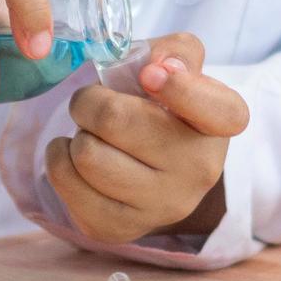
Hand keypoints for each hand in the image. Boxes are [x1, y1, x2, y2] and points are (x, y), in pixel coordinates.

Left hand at [43, 33, 248, 243]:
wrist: (154, 171)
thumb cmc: (162, 107)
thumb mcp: (177, 67)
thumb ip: (175, 51)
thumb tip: (158, 65)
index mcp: (221, 124)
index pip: (219, 110)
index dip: (181, 89)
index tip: (150, 75)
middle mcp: (200, 171)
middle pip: (114, 120)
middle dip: (90, 101)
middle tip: (94, 103)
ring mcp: (161, 207)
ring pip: (86, 154)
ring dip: (77, 133)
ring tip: (91, 133)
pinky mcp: (119, 228)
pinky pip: (65, 181)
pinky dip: (59, 158)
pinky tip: (77, 156)